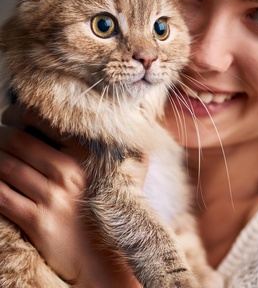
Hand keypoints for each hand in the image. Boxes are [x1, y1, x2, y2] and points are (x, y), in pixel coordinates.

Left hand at [0, 106, 140, 286]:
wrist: (106, 256)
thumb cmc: (115, 209)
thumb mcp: (130, 173)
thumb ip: (131, 147)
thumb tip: (133, 123)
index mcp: (87, 153)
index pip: (41, 120)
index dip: (18, 112)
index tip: (11, 115)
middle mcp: (69, 172)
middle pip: (17, 141)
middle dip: (1, 135)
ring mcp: (53, 197)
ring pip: (6, 166)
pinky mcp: (38, 222)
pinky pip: (2, 196)